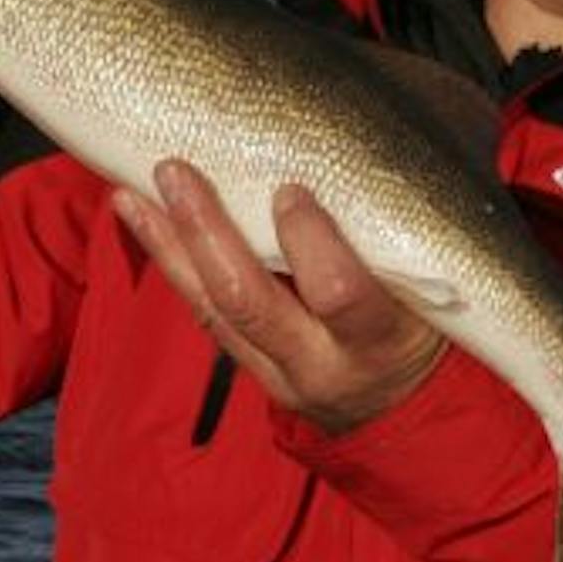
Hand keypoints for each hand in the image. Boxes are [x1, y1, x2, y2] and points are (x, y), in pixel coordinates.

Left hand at [113, 160, 448, 434]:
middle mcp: (321, 365)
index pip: (340, 295)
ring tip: (131, 192)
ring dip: (169, 245)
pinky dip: (172, 263)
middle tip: (177, 172)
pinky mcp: (251, 371)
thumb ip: (389, 245)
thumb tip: (353, 150)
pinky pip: (205, 315)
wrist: (400, 411)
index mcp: (381, 341)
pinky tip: (143, 218)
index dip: (310, 242)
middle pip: (251, 302)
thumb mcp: (431, 298)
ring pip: (213, 311)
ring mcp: (278, 375)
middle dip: (207, 233)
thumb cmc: (423, 328)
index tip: (290, 190)